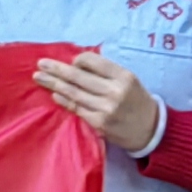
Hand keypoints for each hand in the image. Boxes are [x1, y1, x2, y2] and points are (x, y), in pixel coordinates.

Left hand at [34, 51, 166, 153]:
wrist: (152, 130)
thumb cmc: (136, 101)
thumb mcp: (128, 80)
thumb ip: (106, 72)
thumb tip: (76, 63)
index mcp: (123, 76)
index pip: (92, 61)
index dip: (78, 60)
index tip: (71, 62)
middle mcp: (114, 91)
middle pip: (78, 77)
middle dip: (56, 69)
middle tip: (40, 64)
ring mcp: (106, 108)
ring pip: (73, 93)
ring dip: (53, 84)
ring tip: (39, 77)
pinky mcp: (99, 123)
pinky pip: (76, 108)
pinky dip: (63, 100)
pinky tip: (54, 94)